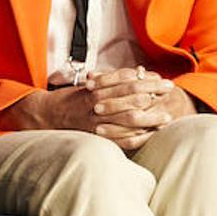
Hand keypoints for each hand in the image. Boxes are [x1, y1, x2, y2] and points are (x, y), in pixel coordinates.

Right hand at [0, 65, 195, 150]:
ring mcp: (97, 123)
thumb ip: (111, 81)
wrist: (46, 116)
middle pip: (133, 97)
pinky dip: (137, 138)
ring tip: (166, 117)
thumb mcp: (89, 85)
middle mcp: (98, 104)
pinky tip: (150, 136)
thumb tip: (136, 74)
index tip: (162, 80)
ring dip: (151, 118)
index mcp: (97, 89)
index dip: (148, 80)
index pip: (128, 81)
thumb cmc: (70, 99)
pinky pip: (120, 140)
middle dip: (154, 94)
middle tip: (170, 92)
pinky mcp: (96, 138)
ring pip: (129, 119)